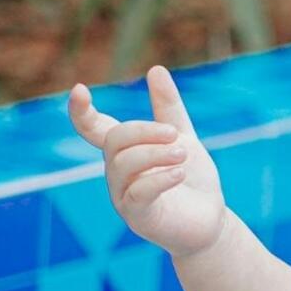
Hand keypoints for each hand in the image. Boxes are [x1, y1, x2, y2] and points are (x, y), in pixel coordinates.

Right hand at [68, 63, 226, 257]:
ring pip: (124, 165)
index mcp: (124, 151)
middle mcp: (117, 172)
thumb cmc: (193, 181)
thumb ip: (169, 108)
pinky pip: (138, 193)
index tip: (80, 89)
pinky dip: (158, 179)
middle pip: (114, 141)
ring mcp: (123, 196)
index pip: (93, 129)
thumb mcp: (183, 138)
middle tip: (175, 136)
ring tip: (183, 155)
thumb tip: (155, 69)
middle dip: (143, 132)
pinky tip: (179, 173)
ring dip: (155, 154)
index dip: (81, 112)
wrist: (210, 222)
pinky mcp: (137, 216)